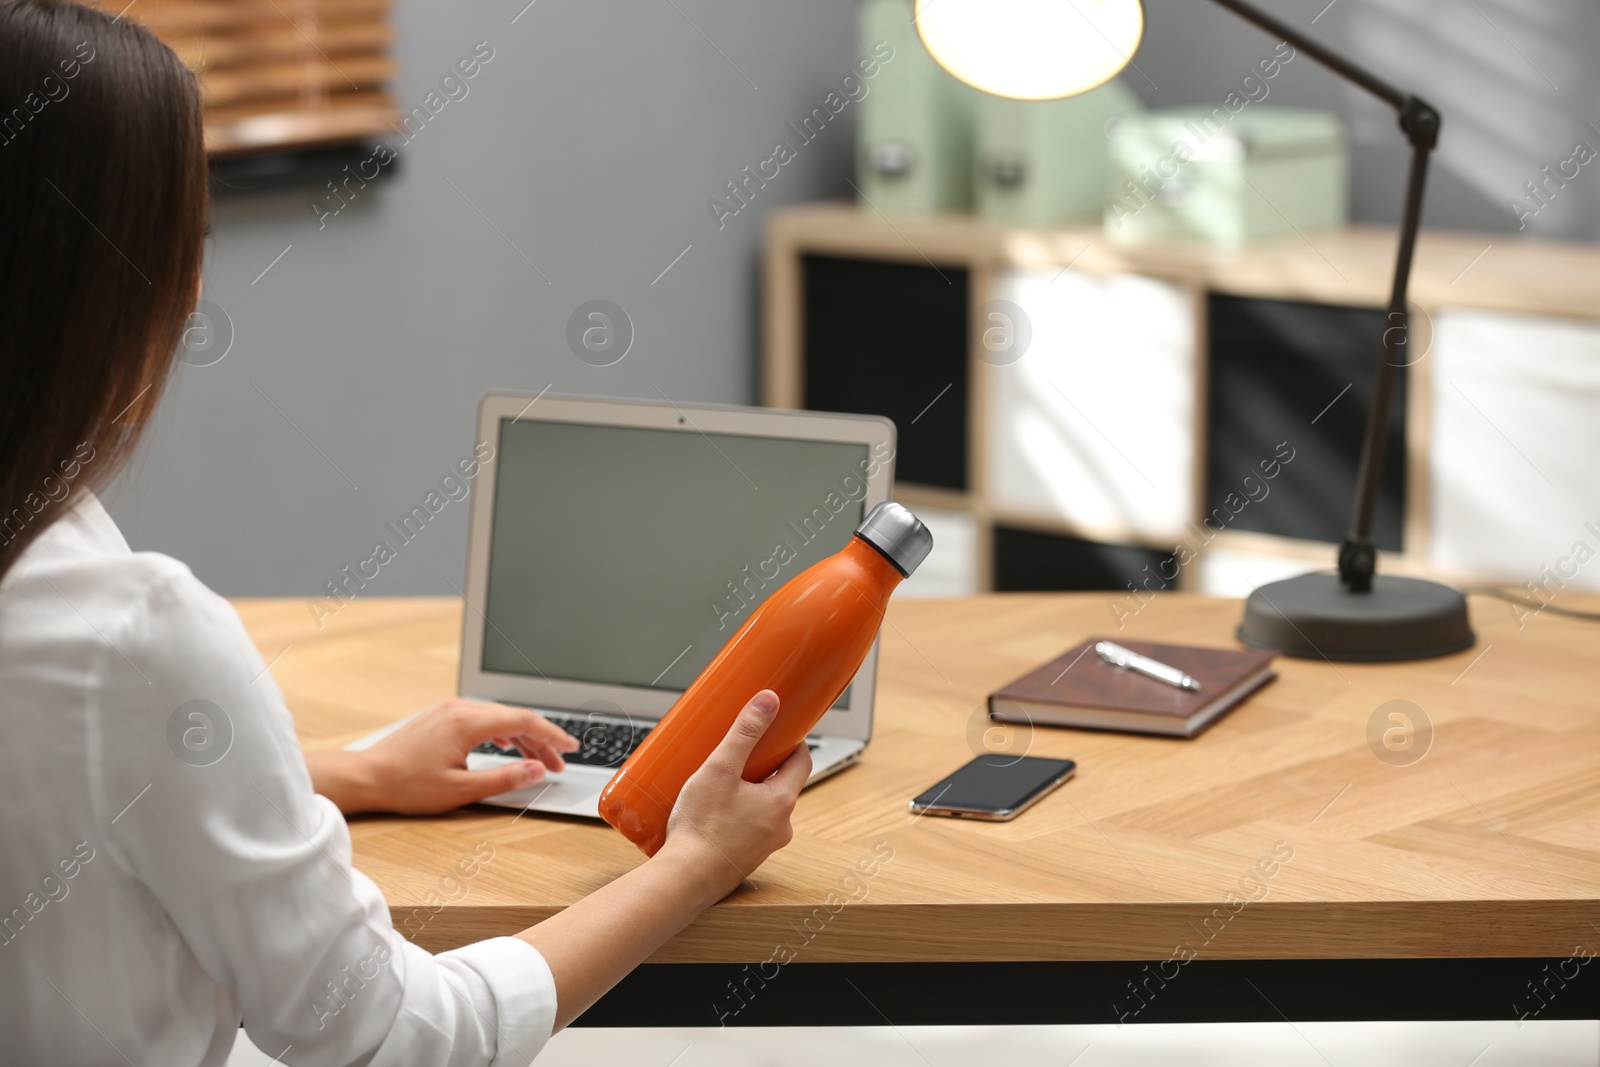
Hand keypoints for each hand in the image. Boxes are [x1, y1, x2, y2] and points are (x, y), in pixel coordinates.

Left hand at [305, 698, 579, 814]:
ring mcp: (449, 710)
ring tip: (536, 760)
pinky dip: (501, 732)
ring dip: (521, 737)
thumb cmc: (407, 785)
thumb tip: (537, 770)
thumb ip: (505, 778)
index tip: (570, 747)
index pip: (524, 720)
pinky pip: (482, 718)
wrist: (367, 777)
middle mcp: (460, 709)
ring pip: (499, 718)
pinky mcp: (441, 716)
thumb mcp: (461, 789)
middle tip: (558, 763)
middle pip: (514, 717)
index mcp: (468, 722)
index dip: (552, 734)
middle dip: (540, 740)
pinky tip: (506, 746)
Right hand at [658, 690, 810, 897]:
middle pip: (781, 784)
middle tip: (739, 752)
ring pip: (763, 807)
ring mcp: (765, 845)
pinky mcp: (746, 858)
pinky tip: (713, 810)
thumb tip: (769, 701)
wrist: (683, 880)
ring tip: (720, 781)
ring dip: (748, 791)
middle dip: (763, 766)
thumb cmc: (701, 829)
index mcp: (781, 802)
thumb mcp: (720, 769)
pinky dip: (738, 814)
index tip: (778, 730)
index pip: (801, 762)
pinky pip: (749, 827)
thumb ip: (744, 733)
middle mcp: (780, 826)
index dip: (791, 742)